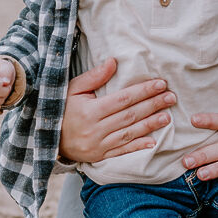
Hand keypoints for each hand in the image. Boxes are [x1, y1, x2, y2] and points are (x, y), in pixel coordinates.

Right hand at [58, 58, 176, 163]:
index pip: (123, 98)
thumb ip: (94, 76)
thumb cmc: (61, 108)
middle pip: (130, 115)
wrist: (46, 138)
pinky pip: (122, 151)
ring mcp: (98, 144)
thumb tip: (114, 62)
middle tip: (171, 98)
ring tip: (167, 116)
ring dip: (150, 125)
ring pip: (129, 133)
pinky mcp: (100, 155)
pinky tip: (153, 142)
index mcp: (90, 110)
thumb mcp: (72, 89)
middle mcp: (96, 129)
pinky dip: (138, 147)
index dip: (143, 91)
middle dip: (153, 105)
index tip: (160, 84)